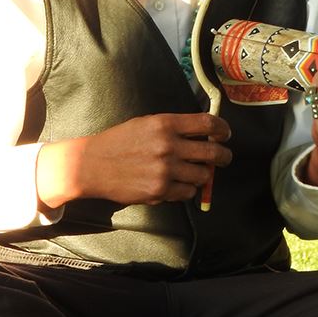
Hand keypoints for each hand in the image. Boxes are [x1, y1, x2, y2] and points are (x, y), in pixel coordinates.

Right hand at [36, 113, 231, 208]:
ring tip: (197, 172)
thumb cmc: (121, 141)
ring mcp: (164, 170)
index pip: (208, 124)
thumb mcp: (147, 124)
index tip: (225, 135)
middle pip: (213, 152)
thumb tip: (206, 133)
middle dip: (224, 156)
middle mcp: (168, 146)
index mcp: (165, 124)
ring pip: (203, 175)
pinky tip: (178, 184)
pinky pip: (187, 193)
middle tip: (224, 158)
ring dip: (204, 175)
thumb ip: (176, 128)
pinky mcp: (159, 191)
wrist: (92, 165)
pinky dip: (187, 189)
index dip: (222, 129)